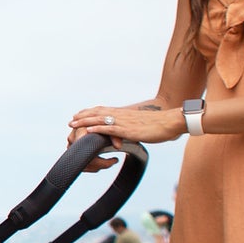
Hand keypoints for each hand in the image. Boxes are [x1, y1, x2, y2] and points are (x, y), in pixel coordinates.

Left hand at [67, 100, 182, 167]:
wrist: (172, 122)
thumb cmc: (161, 125)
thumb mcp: (143, 125)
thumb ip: (134, 127)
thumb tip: (132, 132)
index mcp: (125, 114)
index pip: (104, 110)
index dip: (91, 112)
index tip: (80, 114)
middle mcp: (123, 116)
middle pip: (98, 113)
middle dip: (84, 116)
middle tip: (71, 121)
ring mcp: (125, 122)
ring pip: (101, 119)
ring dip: (85, 122)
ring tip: (73, 125)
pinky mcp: (129, 130)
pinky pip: (110, 128)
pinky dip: (98, 129)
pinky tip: (88, 131)